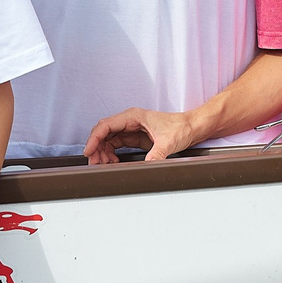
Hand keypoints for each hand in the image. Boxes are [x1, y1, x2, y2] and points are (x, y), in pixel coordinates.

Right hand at [86, 106, 207, 163]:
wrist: (193, 127)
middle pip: (103, 133)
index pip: (106, 125)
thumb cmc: (182, 127)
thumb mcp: (169, 142)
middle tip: (95, 163)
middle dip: (96, 148)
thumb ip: (157, 154)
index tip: (89, 151)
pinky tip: (113, 162)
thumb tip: (147, 165)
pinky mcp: (135, 137)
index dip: (94, 139)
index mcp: (134, 116)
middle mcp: (130, 121)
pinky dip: (111, 153)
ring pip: (108, 139)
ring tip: (104, 164)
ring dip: (103, 152)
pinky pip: (116, 144)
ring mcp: (131, 129)